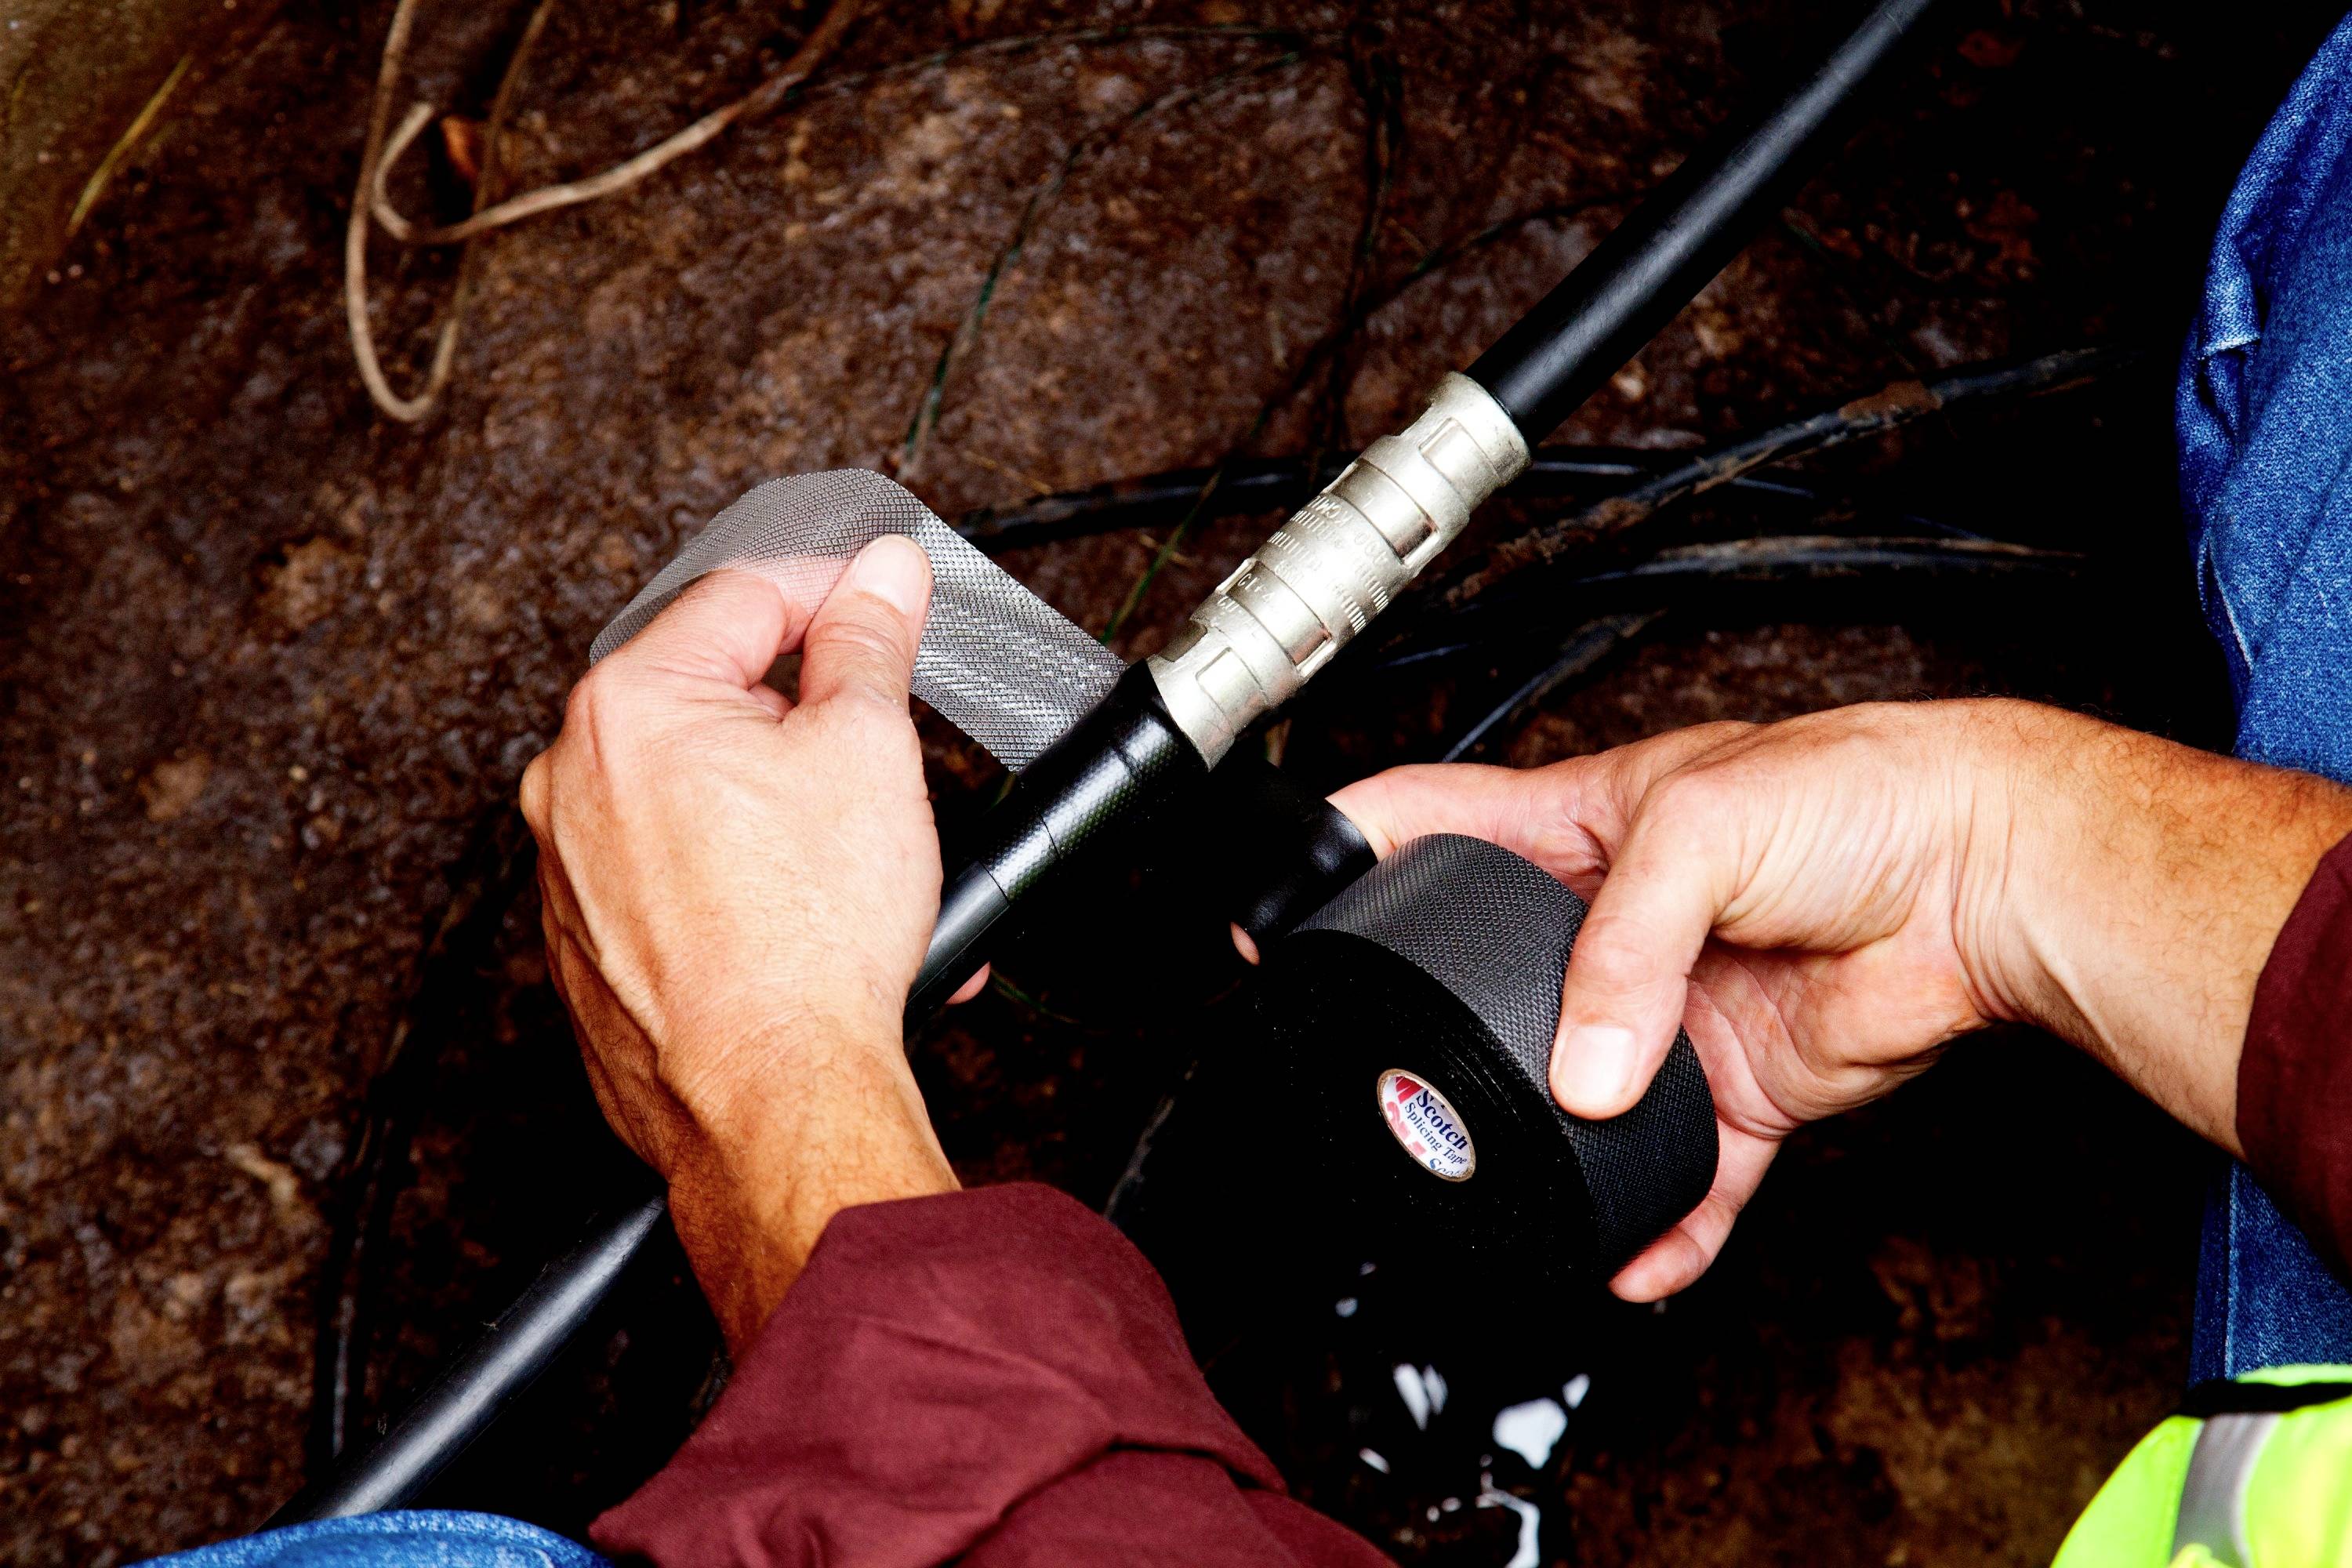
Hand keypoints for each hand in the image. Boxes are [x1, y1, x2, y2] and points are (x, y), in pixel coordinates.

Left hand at [520, 538, 963, 1347]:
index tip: (885, 603)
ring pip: (705, 800)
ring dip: (798, 814)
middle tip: (889, 753)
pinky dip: (755, 885)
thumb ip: (869, 641)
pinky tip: (824, 922)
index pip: (745, 598)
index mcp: (626, 706)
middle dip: (819, 725)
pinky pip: (685, 881)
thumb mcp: (868, 749)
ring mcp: (570, 872)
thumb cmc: (805, 942)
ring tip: (875, 864)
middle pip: (718, 701)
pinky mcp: (591, 949)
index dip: (836, 593)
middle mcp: (571, 782)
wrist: (770, 1102)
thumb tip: (878, 578)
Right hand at [1326, 700, 2351, 1301]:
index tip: (1278, 900)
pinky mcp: (1738, 1086)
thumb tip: (1579, 1072)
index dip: (1348, 852)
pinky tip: (1632, 1259)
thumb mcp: (1702, 826)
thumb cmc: (1860, 792)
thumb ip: (1621, 945)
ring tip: (1504, 1189)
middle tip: (1387, 1075)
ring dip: (1545, 1148)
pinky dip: (1657, 1228)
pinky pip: (1682, 1177)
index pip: (1436, 824)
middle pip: (1491, 978)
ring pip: (1577, 1097)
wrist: (1985, 873)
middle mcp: (1616, 922)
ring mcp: (1671, 1009)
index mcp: (1585, 824)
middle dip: (1436, 1028)